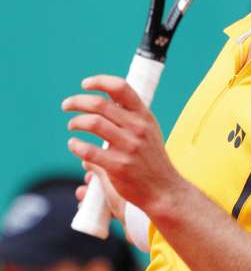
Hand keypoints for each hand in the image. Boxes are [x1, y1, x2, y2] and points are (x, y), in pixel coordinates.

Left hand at [62, 75, 176, 216]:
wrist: (163, 189)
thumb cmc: (151, 158)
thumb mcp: (148, 130)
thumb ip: (129, 115)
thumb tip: (102, 102)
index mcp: (144, 115)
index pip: (121, 88)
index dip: (100, 81)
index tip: (85, 84)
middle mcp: (137, 127)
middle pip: (100, 104)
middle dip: (77, 101)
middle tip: (66, 105)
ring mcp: (129, 146)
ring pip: (93, 123)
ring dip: (76, 122)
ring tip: (72, 125)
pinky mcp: (118, 166)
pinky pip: (89, 151)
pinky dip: (76, 145)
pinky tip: (74, 144)